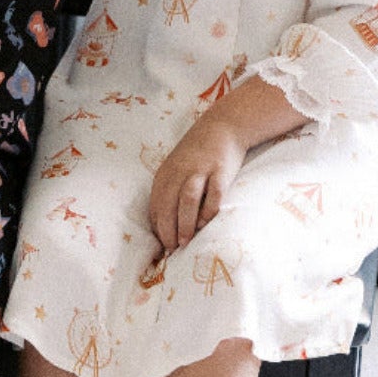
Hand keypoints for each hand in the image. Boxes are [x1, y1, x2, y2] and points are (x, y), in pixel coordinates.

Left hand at [148, 119, 248, 252]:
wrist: (221, 127)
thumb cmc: (196, 156)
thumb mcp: (176, 171)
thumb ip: (169, 194)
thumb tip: (165, 228)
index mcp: (165, 174)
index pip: (156, 205)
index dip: (157, 227)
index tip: (162, 246)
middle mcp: (179, 172)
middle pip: (168, 204)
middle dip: (168, 230)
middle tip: (173, 249)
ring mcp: (200, 170)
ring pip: (187, 200)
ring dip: (184, 224)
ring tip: (185, 242)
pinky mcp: (220, 171)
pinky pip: (213, 194)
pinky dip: (208, 210)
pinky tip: (206, 223)